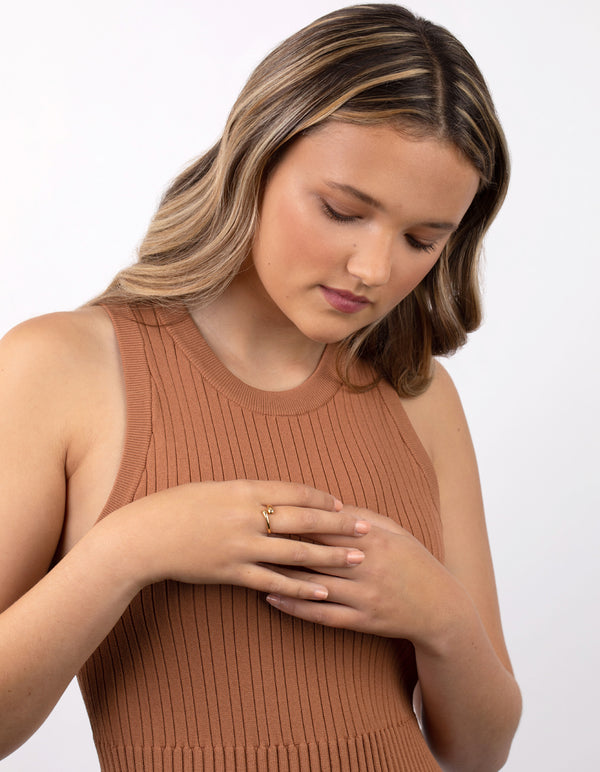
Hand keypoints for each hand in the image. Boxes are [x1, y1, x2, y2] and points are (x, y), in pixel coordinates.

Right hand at [107, 481, 370, 599]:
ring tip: (357, 561)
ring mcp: (241, 545)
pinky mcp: (232, 572)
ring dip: (330, 557)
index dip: (320, 499)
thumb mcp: (213, 490)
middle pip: (303, 520)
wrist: (145, 536)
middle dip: (338, 526)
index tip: (341, 505)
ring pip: (296, 552)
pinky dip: (300, 587)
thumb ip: (245, 493)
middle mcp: (248, 515)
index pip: (293, 492)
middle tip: (366, 530)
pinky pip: (274, 580)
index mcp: (244, 490)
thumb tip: (271, 495)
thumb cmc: (176, 507)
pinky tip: (322, 591)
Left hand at [265, 505, 461, 643]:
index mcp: (375, 541)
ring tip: (252, 566)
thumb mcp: (396, 532)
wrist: (440, 608)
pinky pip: (322, 615)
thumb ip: (363, 517)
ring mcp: (364, 597)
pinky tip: (271, 598)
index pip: (329, 526)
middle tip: (251, 535)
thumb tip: (329, 504)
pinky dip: (294, 607)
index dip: (299, 518)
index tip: (272, 510)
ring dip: (281, 576)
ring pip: (314, 585)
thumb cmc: (414, 562)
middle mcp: (368, 568)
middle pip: (317, 554)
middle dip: (284, 544)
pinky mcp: (361, 622)